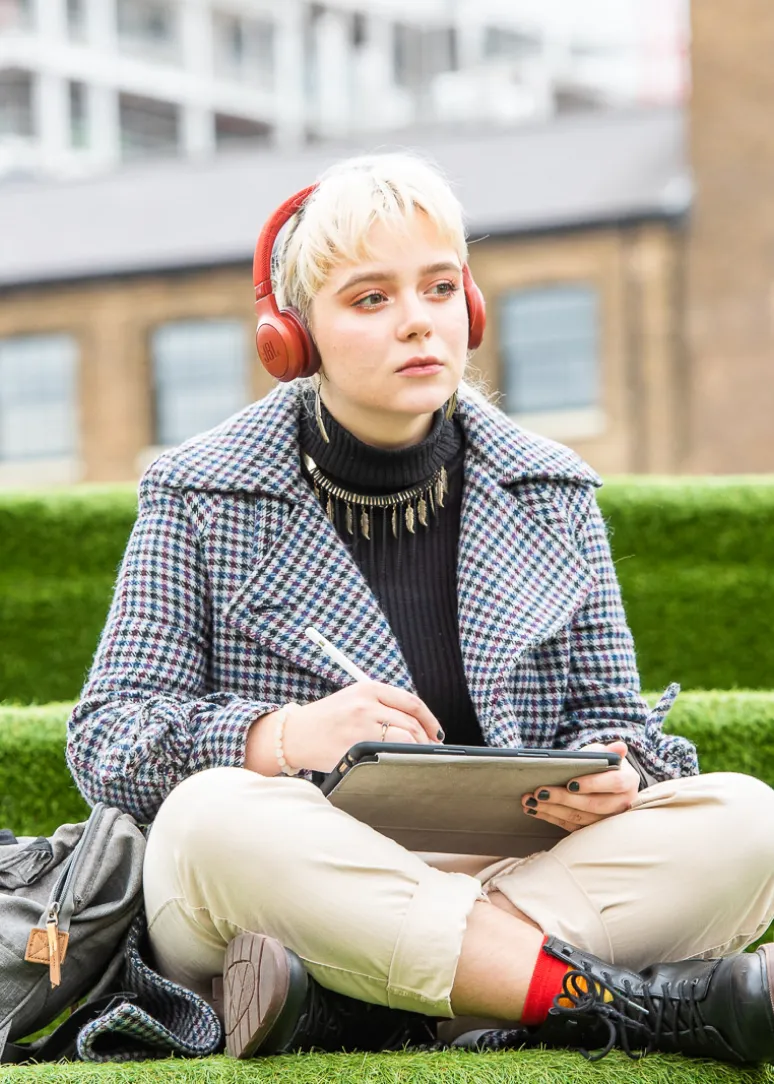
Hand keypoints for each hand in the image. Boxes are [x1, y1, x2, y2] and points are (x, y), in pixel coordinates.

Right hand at [282, 681, 443, 773]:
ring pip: (405, 740)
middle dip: (427, 740)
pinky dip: (401, 760)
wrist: (295, 734)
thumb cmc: (328, 719)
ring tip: (419, 760)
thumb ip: (383, 704)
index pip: (411, 702)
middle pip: (411, 723)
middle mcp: (366, 704)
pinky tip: (402, 765)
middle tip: (432, 752)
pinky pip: (388, 755)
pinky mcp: (355, 747)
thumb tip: (419, 725)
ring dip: (418, 752)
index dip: (430, 720)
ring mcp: (361, 726)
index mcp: (368, 688)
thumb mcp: (354, 698)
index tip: (436, 733)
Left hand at [520, 741, 638, 832]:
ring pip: (580, 818)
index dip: (592, 784)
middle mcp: (622, 804)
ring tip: (530, 801)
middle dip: (563, 799)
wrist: (605, 781)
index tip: (570, 783)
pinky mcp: (592, 828)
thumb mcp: (603, 754)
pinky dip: (550, 817)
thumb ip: (606, 751)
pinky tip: (534, 809)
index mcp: (628, 781)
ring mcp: (608, 819)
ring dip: (552, 810)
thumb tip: (620, 746)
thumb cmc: (602, 765)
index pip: (614, 783)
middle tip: (540, 792)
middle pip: (593, 805)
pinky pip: (571, 826)